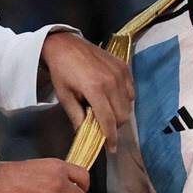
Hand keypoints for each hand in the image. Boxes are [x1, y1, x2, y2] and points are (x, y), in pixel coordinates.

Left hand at [41, 31, 134, 151]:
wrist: (65, 45)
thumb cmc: (62, 71)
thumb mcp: (65, 97)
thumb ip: (77, 117)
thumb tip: (86, 134)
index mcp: (95, 89)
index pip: (108, 121)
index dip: (111, 138)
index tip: (112, 148)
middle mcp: (111, 81)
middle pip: (122, 116)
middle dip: (115, 126)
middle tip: (104, 127)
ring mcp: (120, 73)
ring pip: (128, 105)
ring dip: (120, 113)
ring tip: (107, 112)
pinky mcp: (124, 66)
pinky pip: (131, 91)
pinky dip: (125, 99)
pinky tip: (113, 99)